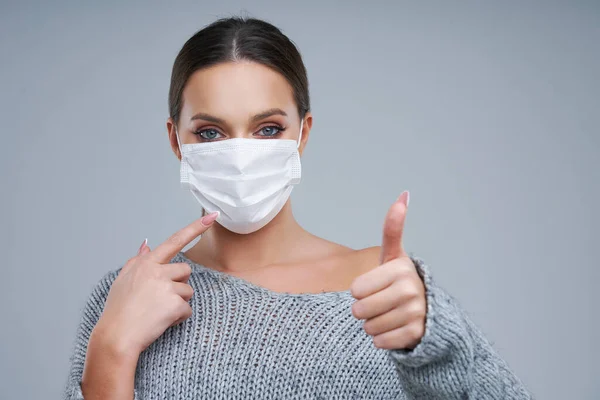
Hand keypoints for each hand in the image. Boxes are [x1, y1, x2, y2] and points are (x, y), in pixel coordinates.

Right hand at [92, 212, 218, 358]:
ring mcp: (167, 287)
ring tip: (156, 311)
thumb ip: (136, 261)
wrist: (116, 337)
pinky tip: (161, 321)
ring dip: (178, 302)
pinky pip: (187, 309)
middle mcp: (157, 271)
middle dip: (177, 284)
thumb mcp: (122, 280)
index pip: (174, 241)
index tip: (212, 216)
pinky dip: (178, 317)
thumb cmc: (118, 310)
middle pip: (185, 271)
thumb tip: (147, 244)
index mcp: (146, 263)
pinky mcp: (175, 304)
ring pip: (187, 291)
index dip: (195, 228)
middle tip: (157, 299)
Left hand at [350, 191, 425, 349]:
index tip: (376, 286)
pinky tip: (394, 328)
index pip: (356, 289)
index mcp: (401, 268)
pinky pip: (380, 342)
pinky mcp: (415, 334)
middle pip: (360, 309)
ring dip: (373, 325)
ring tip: (388, 315)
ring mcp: (416, 313)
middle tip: (381, 303)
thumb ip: (393, 228)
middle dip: (364, 309)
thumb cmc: (399, 281)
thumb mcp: (393, 256)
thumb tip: (404, 194)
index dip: (360, 291)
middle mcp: (411, 289)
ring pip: (369, 327)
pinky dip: (381, 339)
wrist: (427, 312)